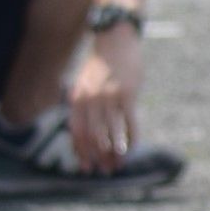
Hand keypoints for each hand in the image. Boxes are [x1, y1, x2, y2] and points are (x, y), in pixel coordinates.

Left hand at [65, 23, 144, 171]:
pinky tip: (133, 148)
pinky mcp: (128, 94)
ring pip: (111, 133)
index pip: (77, 134)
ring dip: (116, 153)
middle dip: (100, 157)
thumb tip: (85, 136)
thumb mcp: (84, 85)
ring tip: (120, 164)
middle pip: (94, 137)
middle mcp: (91, 100)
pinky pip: (129, 122)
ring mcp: (109, 97)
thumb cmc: (100, 66)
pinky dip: (131, 138)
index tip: (87, 168)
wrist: (115, 40)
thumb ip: (83, 108)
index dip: (82, 153)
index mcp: (77, 99)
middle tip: (106, 170)